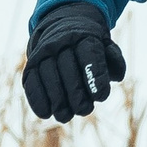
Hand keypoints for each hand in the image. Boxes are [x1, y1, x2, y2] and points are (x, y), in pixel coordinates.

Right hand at [22, 3, 126, 123]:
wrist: (59, 30)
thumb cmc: (89, 47)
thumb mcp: (106, 47)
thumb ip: (114, 60)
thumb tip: (116, 77)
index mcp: (83, 36)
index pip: (89, 55)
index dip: (95, 77)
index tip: (101, 97)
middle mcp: (60, 41)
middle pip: (67, 68)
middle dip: (76, 94)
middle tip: (85, 110)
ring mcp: (43, 52)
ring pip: (48, 77)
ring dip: (57, 100)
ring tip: (66, 116)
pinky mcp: (30, 65)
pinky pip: (31, 82)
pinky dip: (37, 100)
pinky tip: (46, 114)